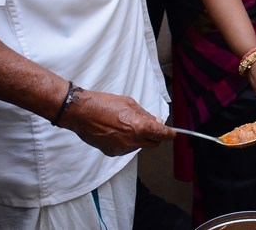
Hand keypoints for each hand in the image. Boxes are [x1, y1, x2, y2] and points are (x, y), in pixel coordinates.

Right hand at [58, 88, 172, 156]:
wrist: (82, 113)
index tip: (173, 134)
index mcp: (139, 127)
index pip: (162, 135)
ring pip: (140, 146)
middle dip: (156, 136)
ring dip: (140, 138)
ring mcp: (122, 149)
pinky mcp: (112, 152)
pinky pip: (127, 148)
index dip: (170, 134)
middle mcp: (132, 141)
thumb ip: (146, 115)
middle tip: (150, 125)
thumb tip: (156, 122)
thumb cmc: (104, 104)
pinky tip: (118, 131)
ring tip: (126, 124)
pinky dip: (128, 141)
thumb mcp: (130, 104)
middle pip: (154, 143)